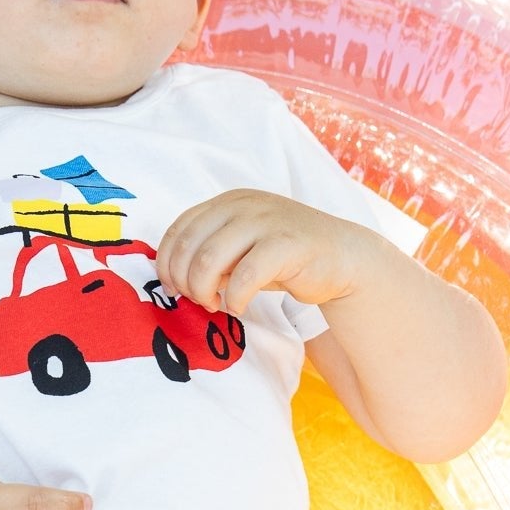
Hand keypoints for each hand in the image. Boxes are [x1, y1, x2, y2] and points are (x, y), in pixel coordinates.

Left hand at [156, 189, 376, 317]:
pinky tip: (240, 307)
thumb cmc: (283, 258)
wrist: (341, 256)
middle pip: (188, 247)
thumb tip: (174, 278)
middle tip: (198, 301)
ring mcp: (265, 221)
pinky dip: (234, 299)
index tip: (175, 289)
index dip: (168, 264)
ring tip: (215, 304)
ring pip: (209, 260)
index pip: (178, 230)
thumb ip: (210, 254)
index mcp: (227, 202)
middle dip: (185, 282)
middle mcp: (243, 205)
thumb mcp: (240, 250)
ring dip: (204, 291)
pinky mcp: (286, 244)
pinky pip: (244, 277)